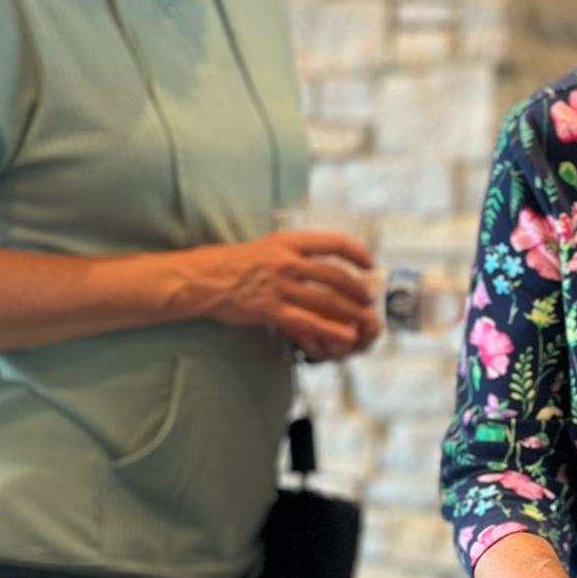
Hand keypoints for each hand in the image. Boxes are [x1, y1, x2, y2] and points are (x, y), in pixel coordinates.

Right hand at [179, 231, 379, 359]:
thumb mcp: (268, 245)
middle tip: (370, 298)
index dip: (358, 253)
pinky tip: (346, 336)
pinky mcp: (270, 310)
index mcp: (288, 241)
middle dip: (359, 288)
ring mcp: (279, 286)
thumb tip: (325, 256)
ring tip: (365, 319)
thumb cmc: (237, 263)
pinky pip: (308, 322)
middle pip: (335, 275)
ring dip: (351, 311)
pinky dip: (331, 330)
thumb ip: (296, 250)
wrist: (206, 279)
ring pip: (326, 301)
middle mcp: (286, 261)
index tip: (370, 264)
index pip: (334, 242)